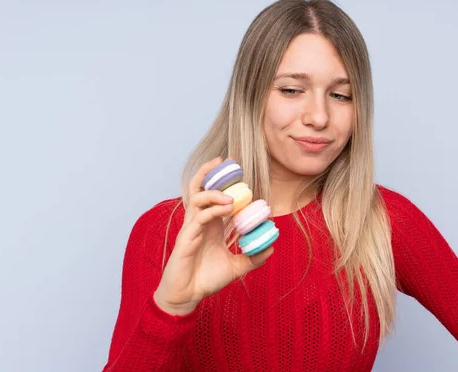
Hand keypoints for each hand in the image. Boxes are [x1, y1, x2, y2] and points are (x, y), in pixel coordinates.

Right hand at [153, 157, 273, 315]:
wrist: (187, 296)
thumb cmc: (206, 279)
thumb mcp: (236, 267)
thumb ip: (253, 257)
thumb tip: (271, 247)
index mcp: (210, 225)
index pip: (215, 196)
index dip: (225, 182)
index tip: (240, 172)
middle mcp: (200, 222)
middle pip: (200, 188)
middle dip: (210, 172)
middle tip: (227, 162)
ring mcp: (191, 227)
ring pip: (197, 198)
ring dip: (214, 192)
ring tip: (231, 197)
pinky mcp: (186, 237)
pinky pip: (198, 217)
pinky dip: (213, 209)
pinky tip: (226, 208)